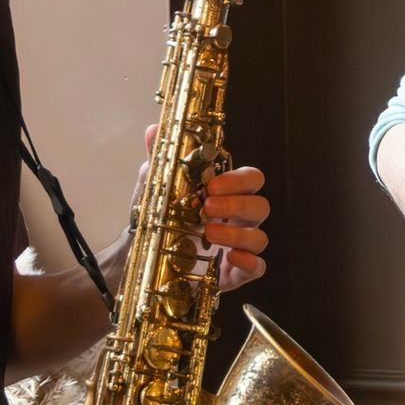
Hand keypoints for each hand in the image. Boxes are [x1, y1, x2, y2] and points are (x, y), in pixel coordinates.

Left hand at [131, 125, 269, 292]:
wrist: (144, 260)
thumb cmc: (159, 222)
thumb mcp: (155, 190)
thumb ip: (159, 161)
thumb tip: (154, 130)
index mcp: (226, 197)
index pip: (251, 179)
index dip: (239, 180)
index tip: (212, 184)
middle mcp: (238, 220)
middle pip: (261, 206)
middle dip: (237, 205)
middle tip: (207, 207)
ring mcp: (239, 247)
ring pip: (260, 237)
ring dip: (237, 234)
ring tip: (208, 234)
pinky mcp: (235, 273)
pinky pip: (258, 267)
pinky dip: (249, 263)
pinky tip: (229, 258)